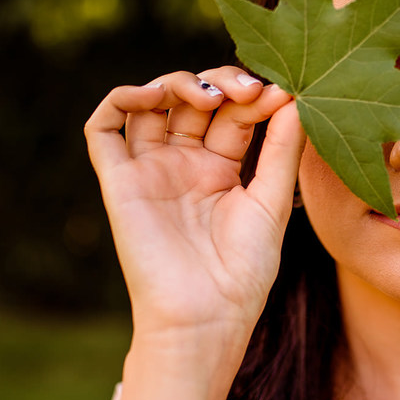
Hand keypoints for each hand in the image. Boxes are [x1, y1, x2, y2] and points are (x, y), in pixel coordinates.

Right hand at [84, 67, 304, 359]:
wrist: (205, 316)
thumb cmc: (243, 272)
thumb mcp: (271, 203)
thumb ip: (282, 150)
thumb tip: (296, 98)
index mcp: (220, 171)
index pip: (232, 113)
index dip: (253, 95)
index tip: (281, 92)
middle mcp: (182, 165)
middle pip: (193, 101)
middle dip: (222, 83)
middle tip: (249, 87)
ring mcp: (149, 170)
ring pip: (150, 104)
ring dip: (177, 83)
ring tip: (209, 94)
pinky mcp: (119, 181)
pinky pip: (103, 128)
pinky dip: (123, 99)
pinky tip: (154, 96)